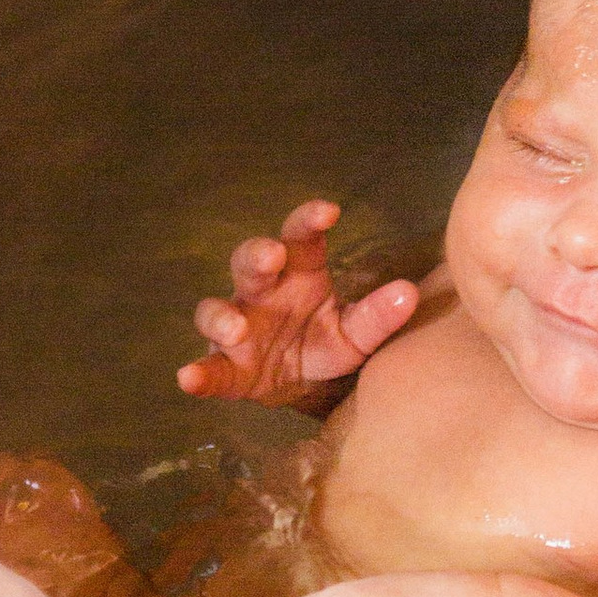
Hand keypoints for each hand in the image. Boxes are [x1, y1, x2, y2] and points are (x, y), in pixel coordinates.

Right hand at [178, 200, 419, 408]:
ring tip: (239, 328)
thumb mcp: (356, 334)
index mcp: (298, 274)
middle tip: (271, 256)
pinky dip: (197, 374)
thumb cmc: (325, 342)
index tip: (328, 211)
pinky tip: (189, 378)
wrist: (301, 385)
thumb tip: (408, 293)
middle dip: (257, 255)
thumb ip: (377, 316)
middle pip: (249, 261)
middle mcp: (261, 292)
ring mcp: (237, 327)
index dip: (308, 220)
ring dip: (223, 317)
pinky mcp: (224, 366)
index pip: (300, 238)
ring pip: (216, 310)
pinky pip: (208, 368)